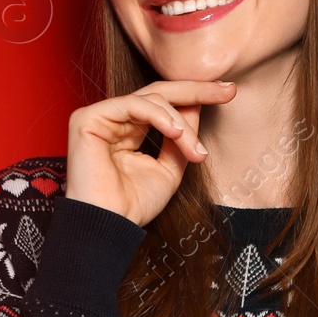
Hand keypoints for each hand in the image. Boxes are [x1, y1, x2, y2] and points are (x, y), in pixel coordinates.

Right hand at [65, 79, 235, 225]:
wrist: (109, 226)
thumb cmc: (134, 205)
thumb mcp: (170, 168)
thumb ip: (181, 137)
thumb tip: (198, 105)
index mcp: (129, 129)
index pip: (164, 104)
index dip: (196, 97)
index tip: (229, 94)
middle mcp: (114, 119)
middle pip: (159, 92)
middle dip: (197, 90)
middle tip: (228, 91)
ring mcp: (100, 117)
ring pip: (152, 99)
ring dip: (181, 123)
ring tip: (195, 149)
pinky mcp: (88, 118)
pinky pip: (133, 104)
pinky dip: (159, 116)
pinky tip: (176, 132)